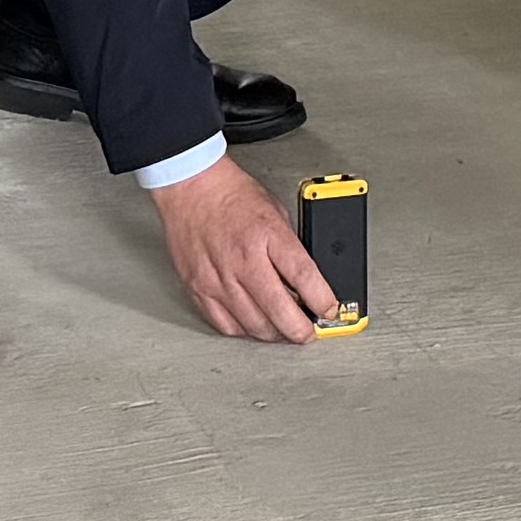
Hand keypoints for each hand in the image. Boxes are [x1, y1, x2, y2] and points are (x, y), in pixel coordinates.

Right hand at [149, 154, 343, 345]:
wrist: (191, 187)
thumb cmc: (232, 195)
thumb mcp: (276, 212)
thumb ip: (291, 247)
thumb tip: (308, 280)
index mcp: (268, 235)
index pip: (304, 277)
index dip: (323, 301)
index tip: (330, 310)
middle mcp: (243, 261)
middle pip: (281, 313)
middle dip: (302, 330)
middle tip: (310, 331)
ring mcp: (218, 279)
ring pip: (255, 326)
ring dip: (275, 334)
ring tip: (284, 328)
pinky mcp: (199, 289)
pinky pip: (227, 326)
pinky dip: (246, 330)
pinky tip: (254, 322)